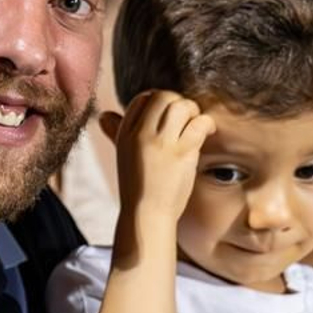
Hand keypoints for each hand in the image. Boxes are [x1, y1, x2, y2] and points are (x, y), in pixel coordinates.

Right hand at [100, 91, 214, 231]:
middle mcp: (140, 135)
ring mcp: (160, 143)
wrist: (146, 215)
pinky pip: (199, 123)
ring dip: (194, 111)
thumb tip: (104, 115)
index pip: (142, 99)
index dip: (158, 100)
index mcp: (125, 134)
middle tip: (186, 118)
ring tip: (197, 124)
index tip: (168, 114)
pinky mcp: (181, 153)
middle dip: (178, 102)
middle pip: (163, 97)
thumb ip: (116, 133)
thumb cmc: (138, 189)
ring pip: (181, 106)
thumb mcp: (123, 155)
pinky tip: (208, 132)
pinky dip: (207, 123)